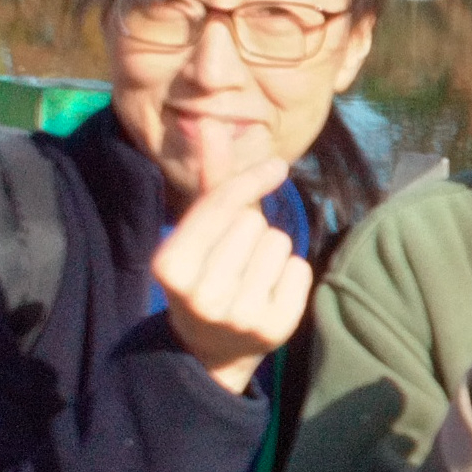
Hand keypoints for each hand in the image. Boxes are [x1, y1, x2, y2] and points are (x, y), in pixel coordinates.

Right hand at [152, 127, 312, 392]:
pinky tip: (269, 293)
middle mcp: (201, 295)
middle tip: (236, 258)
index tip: (276, 167)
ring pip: (280, 244)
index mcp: (170, 266)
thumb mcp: (199, 230)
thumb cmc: (208, 271)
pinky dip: (292, 276)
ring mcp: (238, 317)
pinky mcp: (274, 330)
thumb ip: (209, 178)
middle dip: (253, 231)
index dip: (252, 180)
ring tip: (251, 276)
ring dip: (272, 253)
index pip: (222, 203)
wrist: (212, 348)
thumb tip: (209, 123)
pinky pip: (301, 270)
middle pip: (256, 224)